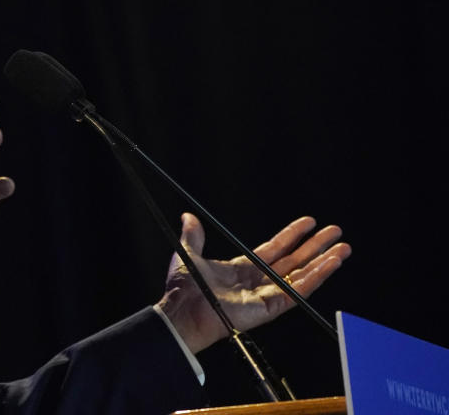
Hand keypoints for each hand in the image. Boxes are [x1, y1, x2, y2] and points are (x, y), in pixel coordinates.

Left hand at [157, 213, 351, 353]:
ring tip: (343, 248)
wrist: (184, 310)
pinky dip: (316, 277)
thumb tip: (189, 217)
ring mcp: (266, 294)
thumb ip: (194, 236)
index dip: (292, 235)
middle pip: (294, 260)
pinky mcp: (272, 307)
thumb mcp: (189, 254)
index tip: (309, 222)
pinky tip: (331, 264)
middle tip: (335, 232)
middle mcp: (258, 280)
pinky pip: (299, 291)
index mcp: (241, 268)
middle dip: (315, 246)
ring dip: (323, 261)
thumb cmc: (184, 288)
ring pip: (302, 275)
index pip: (274, 248)